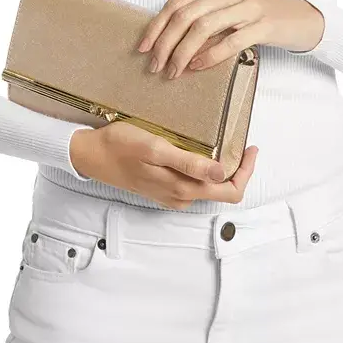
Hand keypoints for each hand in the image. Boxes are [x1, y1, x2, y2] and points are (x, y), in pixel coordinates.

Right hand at [70, 122, 258, 209]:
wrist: (91, 155)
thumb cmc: (121, 146)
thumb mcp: (155, 149)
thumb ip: (188, 163)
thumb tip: (219, 173)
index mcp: (182, 189)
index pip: (229, 191)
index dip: (245, 171)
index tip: (250, 148)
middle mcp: (180, 197)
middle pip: (222, 192)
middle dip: (238, 171)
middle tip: (244, 145)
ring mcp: (171, 195)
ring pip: (208, 189)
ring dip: (221, 171)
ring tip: (226, 145)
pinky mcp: (163, 188)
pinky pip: (193, 185)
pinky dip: (205, 171)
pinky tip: (201, 153)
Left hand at [136, 0, 324, 77]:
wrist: (300, 18)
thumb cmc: (257, 16)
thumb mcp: (227, 9)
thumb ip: (201, 17)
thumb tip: (165, 43)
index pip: (177, 2)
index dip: (156, 26)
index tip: (143, 48)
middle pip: (186, 15)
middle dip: (166, 43)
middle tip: (156, 66)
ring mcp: (249, 5)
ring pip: (204, 27)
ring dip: (183, 52)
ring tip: (174, 71)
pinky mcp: (264, 24)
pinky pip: (231, 40)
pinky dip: (210, 55)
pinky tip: (198, 66)